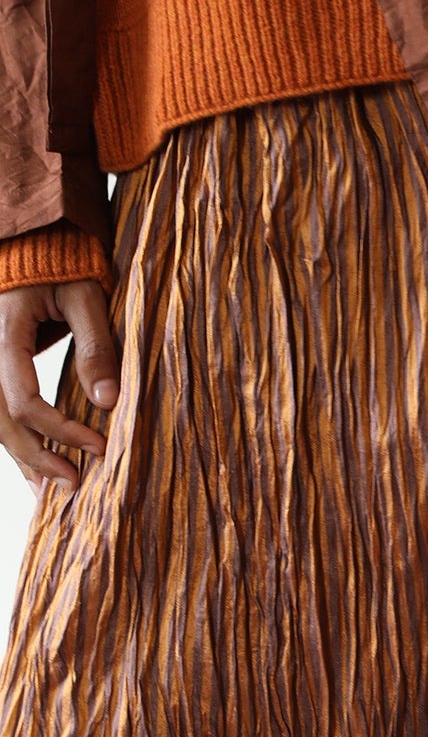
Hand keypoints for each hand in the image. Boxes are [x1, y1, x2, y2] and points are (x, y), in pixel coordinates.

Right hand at [0, 279, 118, 492]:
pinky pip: (2, 414)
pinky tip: (37, 471)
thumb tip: (107, 402)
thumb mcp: (86, 296)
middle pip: (1, 421)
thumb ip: (96, 346)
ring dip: (25, 459)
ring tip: (53, 492)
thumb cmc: (64, 264)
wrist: (36, 244)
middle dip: (38, 455)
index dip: (59, 429)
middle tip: (76, 482)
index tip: (98, 445)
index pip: (22, 398)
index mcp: (4, 333)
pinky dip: (20, 444)